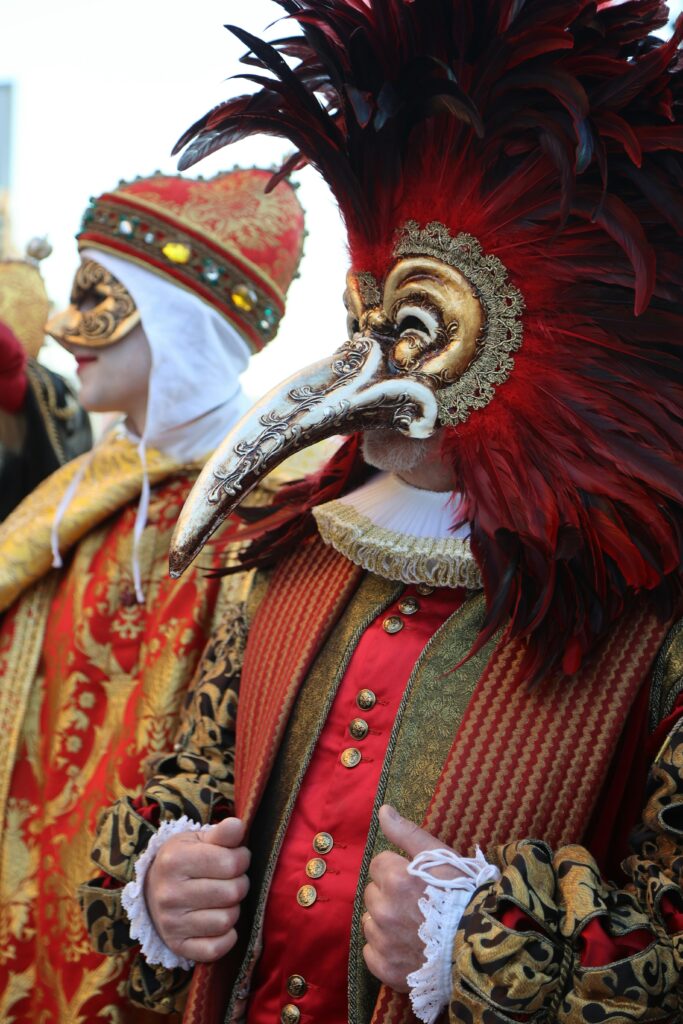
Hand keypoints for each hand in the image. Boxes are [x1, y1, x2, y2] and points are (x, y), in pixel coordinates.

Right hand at [144, 817, 249, 962]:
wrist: (152, 889)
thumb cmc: (184, 860)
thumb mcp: (198, 839)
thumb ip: (222, 833)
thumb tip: (238, 826)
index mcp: (175, 861)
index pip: (231, 863)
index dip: (242, 859)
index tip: (236, 857)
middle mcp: (169, 894)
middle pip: (232, 892)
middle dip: (240, 883)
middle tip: (231, 879)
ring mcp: (171, 924)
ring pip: (227, 921)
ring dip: (233, 909)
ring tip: (223, 899)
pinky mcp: (177, 946)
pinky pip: (215, 949)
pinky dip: (226, 938)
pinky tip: (221, 924)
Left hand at [362, 805, 461, 991]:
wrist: (485, 947)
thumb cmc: (465, 895)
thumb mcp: (441, 856)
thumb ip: (407, 833)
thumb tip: (383, 810)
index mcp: (396, 879)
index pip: (379, 864)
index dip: (397, 870)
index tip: (415, 880)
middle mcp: (384, 909)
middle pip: (373, 893)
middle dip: (389, 895)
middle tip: (416, 903)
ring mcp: (384, 942)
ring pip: (370, 922)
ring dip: (385, 922)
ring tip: (413, 926)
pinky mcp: (386, 969)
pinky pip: (371, 954)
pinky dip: (384, 951)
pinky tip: (406, 947)